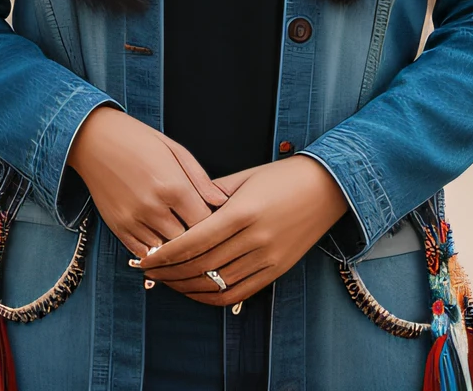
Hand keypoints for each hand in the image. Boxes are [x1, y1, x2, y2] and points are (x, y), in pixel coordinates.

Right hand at [67, 106, 228, 255]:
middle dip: (198, 239)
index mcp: (173, 186)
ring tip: (184, 238)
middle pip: (187, 241)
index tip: (218, 222)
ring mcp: (134, 221)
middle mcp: (153, 208)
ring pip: (166, 252)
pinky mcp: (118, 229)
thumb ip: (200, 179)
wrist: (94, 140)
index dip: (215, 225)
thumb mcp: (176, 150)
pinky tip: (162, 241)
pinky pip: (143, 255)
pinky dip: (155, 252)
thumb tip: (222, 202)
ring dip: (176, 248)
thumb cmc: (139, 140)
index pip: (205, 223)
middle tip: (203, 233)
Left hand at [135, 155, 347, 306]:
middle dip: (169, 272)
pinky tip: (195, 290)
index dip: (166, 253)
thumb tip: (179, 208)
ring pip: (218, 284)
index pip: (195, 241)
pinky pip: (238, 293)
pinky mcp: (277, 270)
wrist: (327, 188)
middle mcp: (255, 239)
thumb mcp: (244, 177)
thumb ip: (211, 194)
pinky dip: (212, 297)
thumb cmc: (281, 176)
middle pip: (202, 266)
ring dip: (186, 287)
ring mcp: (268, 258)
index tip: (145, 256)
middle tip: (147, 270)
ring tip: (166, 281)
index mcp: (243, 212)